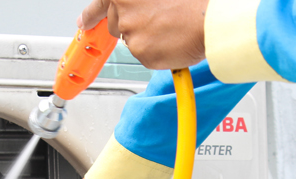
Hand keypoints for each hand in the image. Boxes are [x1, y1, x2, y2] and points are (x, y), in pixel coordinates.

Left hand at [78, 0, 208, 69]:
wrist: (211, 18)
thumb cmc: (192, 2)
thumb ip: (138, 1)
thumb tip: (131, 6)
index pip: (100, 3)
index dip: (91, 14)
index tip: (84, 22)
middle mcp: (123, 10)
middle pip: (117, 25)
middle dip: (130, 27)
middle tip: (152, 24)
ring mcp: (130, 32)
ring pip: (132, 41)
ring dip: (147, 38)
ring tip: (170, 29)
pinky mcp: (140, 52)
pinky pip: (143, 56)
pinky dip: (156, 53)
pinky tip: (171, 41)